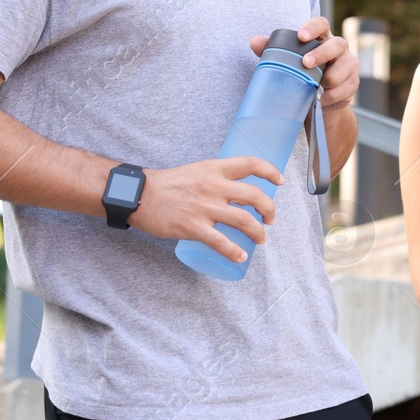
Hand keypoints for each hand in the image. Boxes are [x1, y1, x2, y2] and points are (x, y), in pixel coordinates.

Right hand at [127, 156, 283, 263]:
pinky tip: (240, 256)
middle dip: (269, 209)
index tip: (280, 181)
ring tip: (261, 238)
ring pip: (244, 221)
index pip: (251, 164)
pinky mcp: (193, 227)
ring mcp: (204, 207)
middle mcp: (214, 186)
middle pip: (255, 196)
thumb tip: (236, 189)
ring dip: (258, 232)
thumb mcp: (197, 170)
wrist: (139, 195)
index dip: (270, 171)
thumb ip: (216, 177)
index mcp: (215, 169)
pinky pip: (221, 242)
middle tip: (270, 219)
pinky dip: (234, 252)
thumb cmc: (168, 183)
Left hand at [249, 16, 359, 109]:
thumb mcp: (286, 62)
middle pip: (337, 45)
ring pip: (345, 67)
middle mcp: (339, 48)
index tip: (301, 36)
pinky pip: (345, 88)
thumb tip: (254, 42)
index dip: (313, 27)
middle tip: (306, 63)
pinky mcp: (352, 83)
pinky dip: (332, 96)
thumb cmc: (302, 74)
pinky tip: (322, 99)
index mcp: (322, 38)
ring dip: (329, 79)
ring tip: (316, 88)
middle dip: (322, 54)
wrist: (318, 102)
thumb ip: (271, 51)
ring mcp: (348, 64)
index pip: (321, 24)